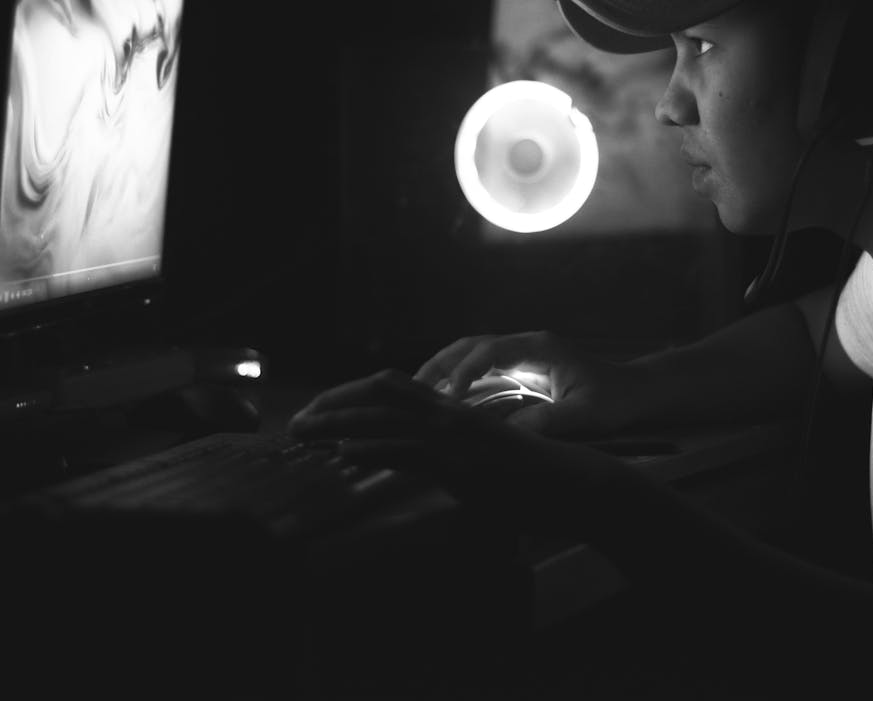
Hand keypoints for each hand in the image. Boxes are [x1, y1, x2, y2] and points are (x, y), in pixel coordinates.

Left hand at [287, 369, 630, 536]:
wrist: (574, 483)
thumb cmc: (535, 478)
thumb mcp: (483, 464)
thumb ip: (451, 461)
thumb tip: (423, 471)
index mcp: (454, 413)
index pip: (395, 389)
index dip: (354, 394)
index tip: (323, 409)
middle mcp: (451, 416)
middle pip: (381, 393)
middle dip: (336, 403)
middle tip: (298, 419)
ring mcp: (455, 437)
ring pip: (386, 419)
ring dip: (339, 425)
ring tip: (304, 432)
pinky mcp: (461, 462)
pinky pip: (409, 451)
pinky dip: (372, 450)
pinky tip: (344, 454)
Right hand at [413, 331, 650, 436]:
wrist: (634, 392)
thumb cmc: (614, 401)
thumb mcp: (585, 415)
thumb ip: (549, 421)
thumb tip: (509, 433)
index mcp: (540, 347)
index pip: (490, 352)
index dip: (465, 372)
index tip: (448, 397)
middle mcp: (525, 345)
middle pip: (471, 345)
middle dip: (439, 366)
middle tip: (411, 390)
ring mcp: (521, 355)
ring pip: (471, 355)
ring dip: (443, 372)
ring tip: (415, 396)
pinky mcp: (519, 369)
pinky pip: (481, 371)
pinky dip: (458, 383)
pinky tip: (441, 404)